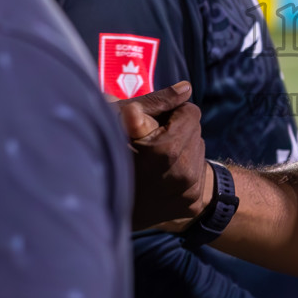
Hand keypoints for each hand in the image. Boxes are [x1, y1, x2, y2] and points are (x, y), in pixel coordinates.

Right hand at [113, 81, 211, 229]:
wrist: (97, 209)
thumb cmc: (104, 152)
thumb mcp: (120, 119)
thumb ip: (156, 101)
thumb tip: (187, 88)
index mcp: (167, 150)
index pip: (190, 112)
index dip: (170, 112)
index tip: (150, 123)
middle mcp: (183, 174)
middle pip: (196, 130)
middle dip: (175, 130)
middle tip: (149, 142)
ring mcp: (189, 193)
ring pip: (198, 149)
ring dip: (180, 149)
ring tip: (153, 160)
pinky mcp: (192, 204)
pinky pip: (200, 171)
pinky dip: (183, 168)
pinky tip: (159, 176)